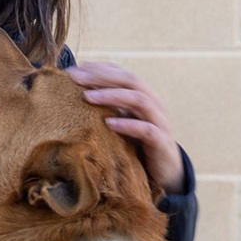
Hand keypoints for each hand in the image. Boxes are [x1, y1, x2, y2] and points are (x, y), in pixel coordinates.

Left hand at [66, 61, 184, 194]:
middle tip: (76, 78)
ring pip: (140, 100)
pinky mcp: (161, 142)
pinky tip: (109, 123)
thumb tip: (79, 94)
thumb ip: (109, 107)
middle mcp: (154, 103)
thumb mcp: (124, 121)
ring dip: (112, 95)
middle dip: (102, 77)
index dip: (100, 68)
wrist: (166, 172)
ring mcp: (160, 121)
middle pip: (131, 80)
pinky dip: (127, 124)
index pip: (123, 73)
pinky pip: (146, 129)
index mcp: (145, 95)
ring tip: (88, 97)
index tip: (75, 69)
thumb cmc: (140, 144)